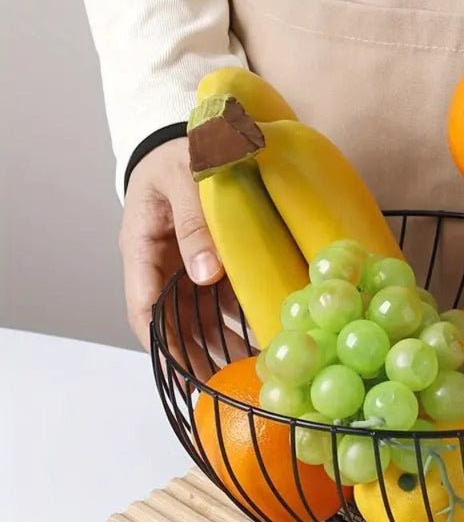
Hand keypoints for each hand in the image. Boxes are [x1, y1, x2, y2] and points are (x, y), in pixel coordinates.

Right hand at [119, 137, 247, 377]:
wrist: (199, 133)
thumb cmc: (182, 151)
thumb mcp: (185, 177)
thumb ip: (194, 222)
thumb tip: (205, 275)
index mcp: (143, 247)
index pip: (143, 307)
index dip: (160, 343)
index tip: (180, 372)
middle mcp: (165, 264)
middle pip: (174, 321)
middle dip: (195, 356)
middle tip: (220, 387)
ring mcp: (191, 266)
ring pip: (201, 317)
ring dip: (220, 345)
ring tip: (246, 374)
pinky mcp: (217, 262)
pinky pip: (226, 299)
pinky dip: (241, 320)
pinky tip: (263, 339)